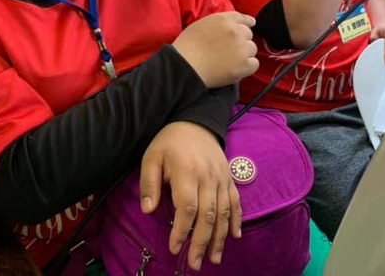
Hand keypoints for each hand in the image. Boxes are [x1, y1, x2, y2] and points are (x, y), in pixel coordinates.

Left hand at [140, 122, 242, 270]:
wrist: (196, 122)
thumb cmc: (170, 142)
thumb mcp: (152, 158)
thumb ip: (149, 184)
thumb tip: (148, 211)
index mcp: (187, 172)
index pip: (187, 207)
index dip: (182, 231)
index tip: (174, 248)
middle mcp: (208, 177)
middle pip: (207, 215)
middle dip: (201, 242)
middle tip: (195, 264)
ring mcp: (222, 179)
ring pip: (223, 213)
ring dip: (219, 238)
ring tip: (213, 259)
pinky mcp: (229, 179)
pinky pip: (235, 202)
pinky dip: (236, 220)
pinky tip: (234, 237)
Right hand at [173, 11, 258, 87]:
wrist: (185, 65)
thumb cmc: (187, 46)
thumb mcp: (201, 24)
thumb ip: (218, 23)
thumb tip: (229, 25)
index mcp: (225, 19)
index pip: (242, 18)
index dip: (247, 22)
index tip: (251, 24)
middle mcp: (236, 31)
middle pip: (248, 34)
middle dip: (241, 40)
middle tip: (229, 50)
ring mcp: (242, 48)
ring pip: (252, 49)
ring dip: (244, 54)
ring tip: (229, 61)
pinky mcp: (244, 65)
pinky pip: (254, 64)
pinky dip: (247, 67)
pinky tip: (236, 69)